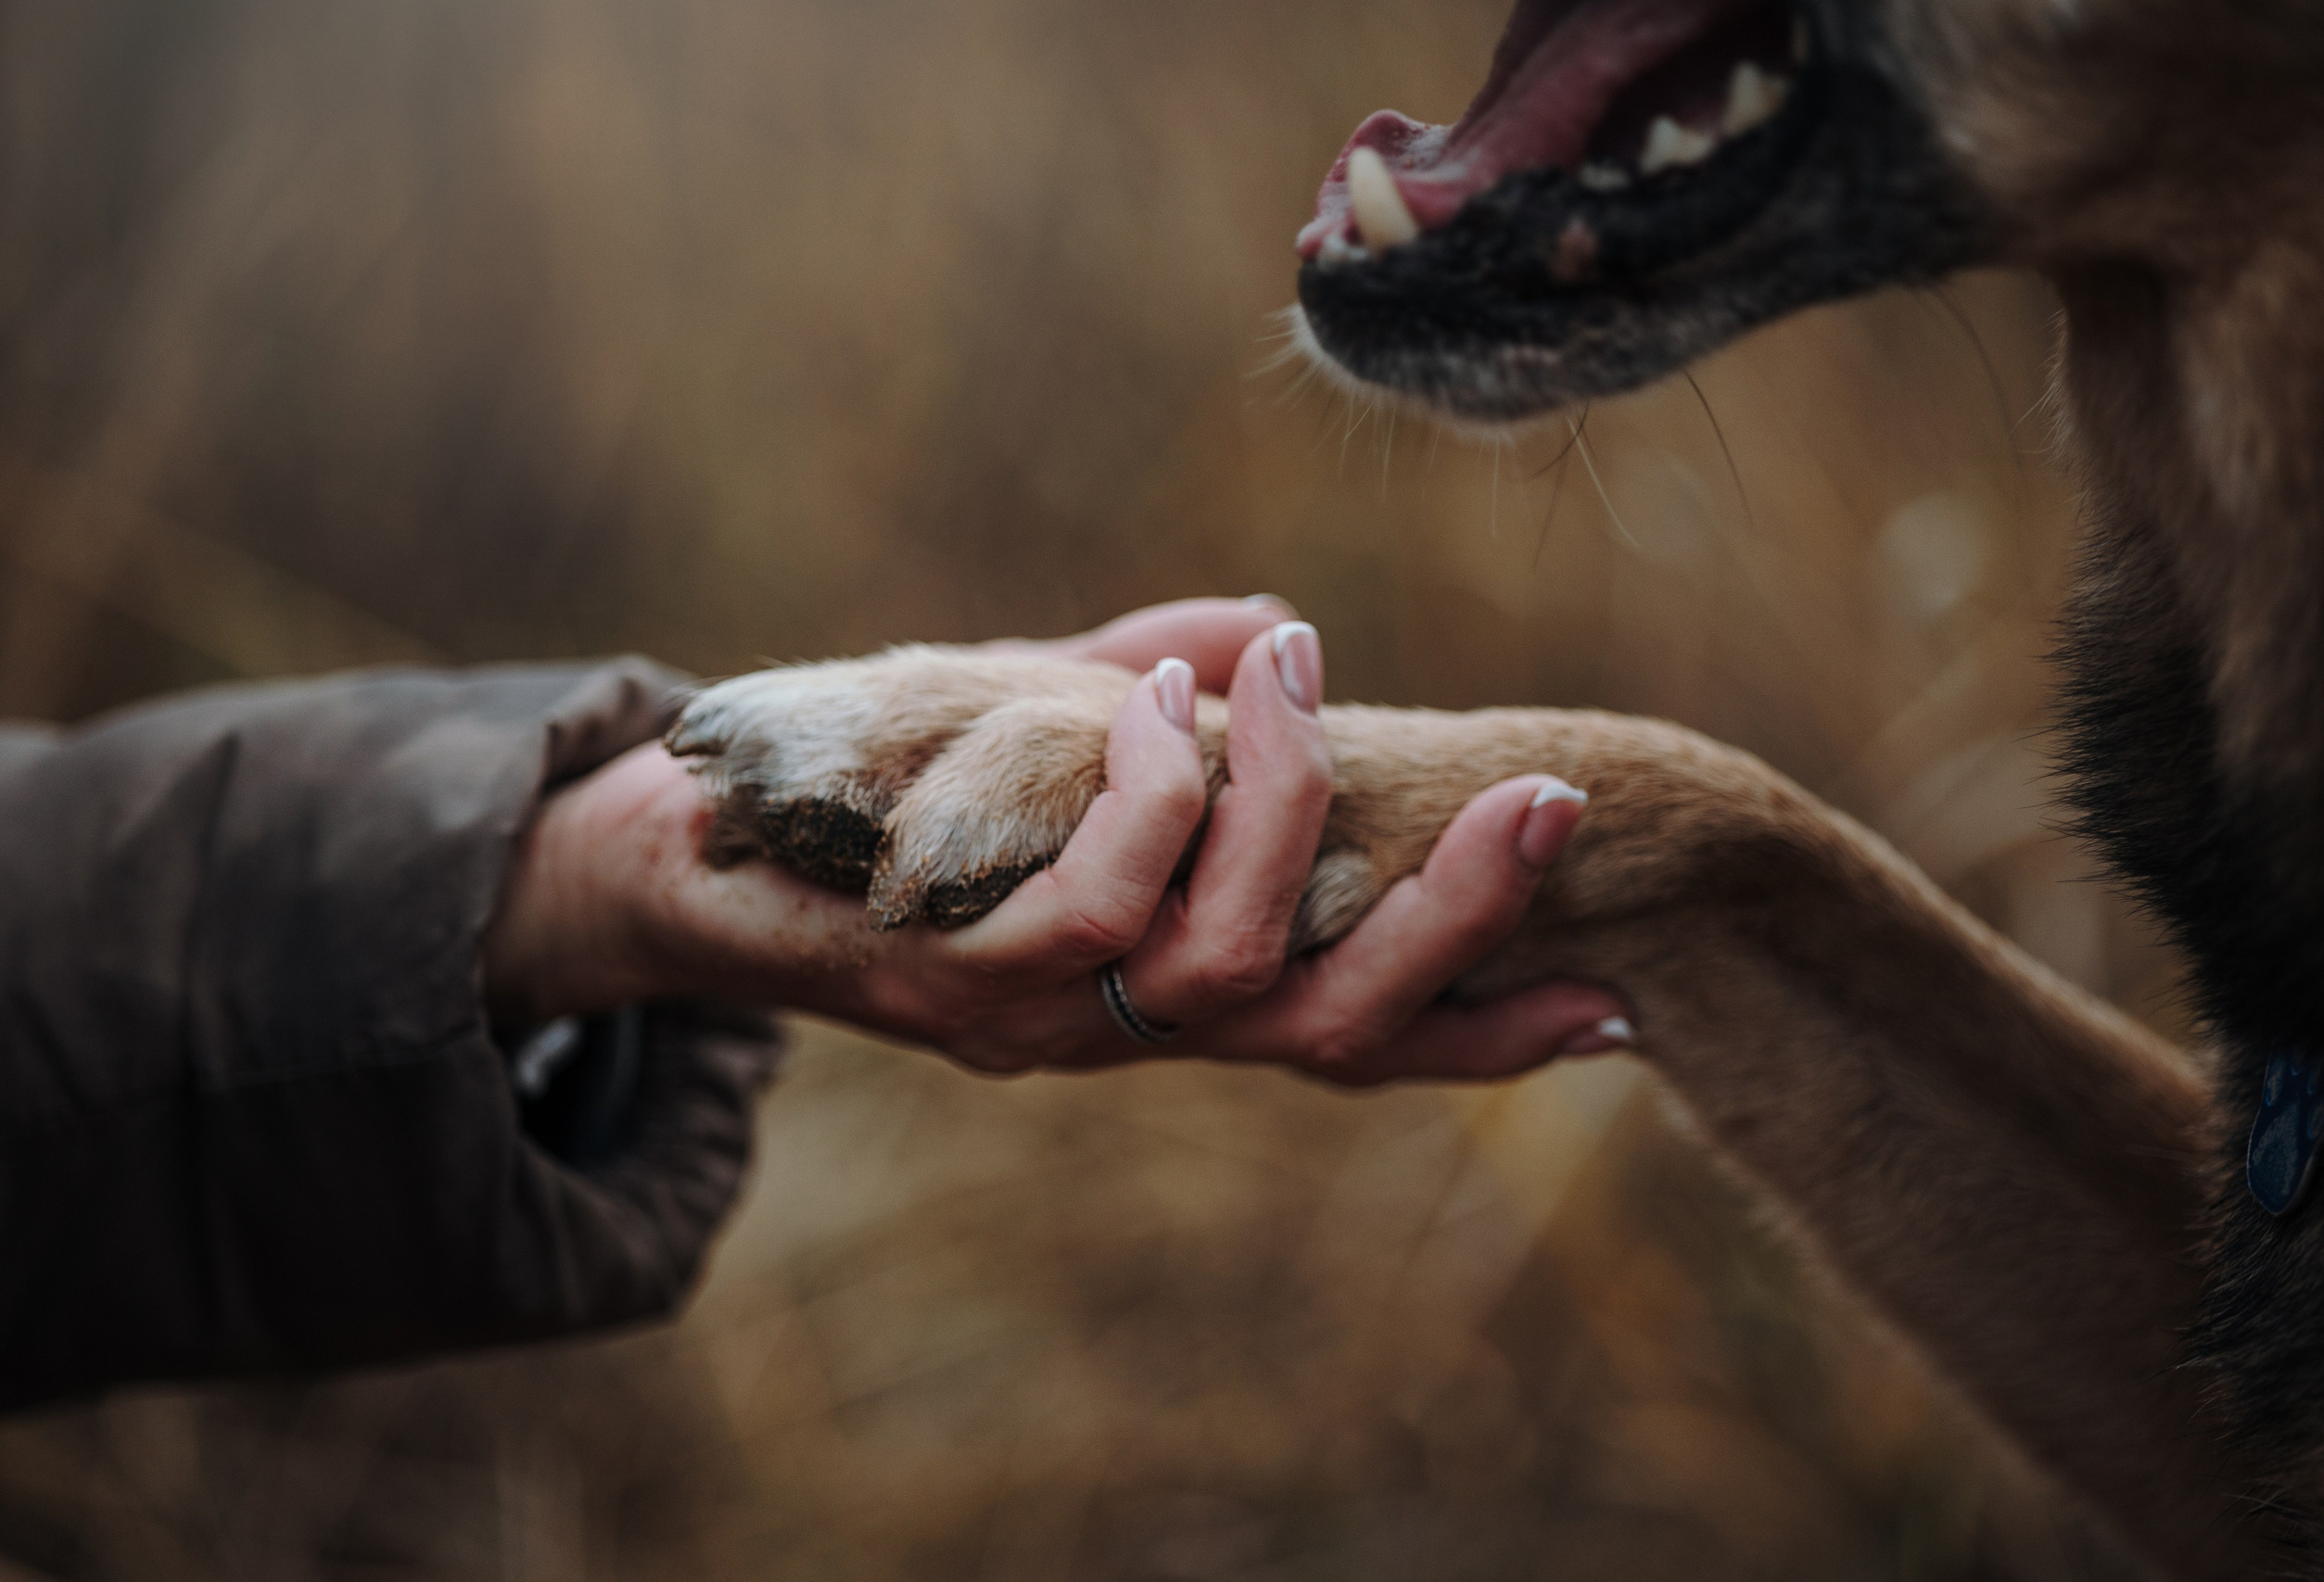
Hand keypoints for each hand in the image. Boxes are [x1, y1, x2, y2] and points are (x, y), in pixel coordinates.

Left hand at [482, 598, 1631, 1083]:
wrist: (679, 859)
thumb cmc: (879, 797)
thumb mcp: (1040, 735)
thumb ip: (1154, 696)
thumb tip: (1276, 625)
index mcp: (1165, 989)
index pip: (1354, 1034)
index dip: (1483, 1029)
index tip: (1617, 1008)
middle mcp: (1120, 1033)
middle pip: (1333, 1032)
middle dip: (1457, 919)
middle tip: (1543, 798)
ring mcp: (1031, 1021)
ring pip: (1225, 974)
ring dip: (1285, 810)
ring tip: (1284, 677)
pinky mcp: (933, 981)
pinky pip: (1083, 919)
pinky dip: (1150, 806)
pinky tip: (1161, 713)